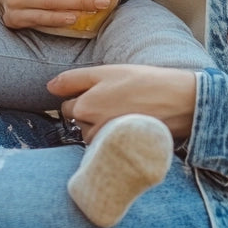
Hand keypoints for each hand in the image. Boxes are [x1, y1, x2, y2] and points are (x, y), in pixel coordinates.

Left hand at [48, 64, 197, 143]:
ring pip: (92, 137)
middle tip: (117, 103)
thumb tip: (49, 87)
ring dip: (101, 129)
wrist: (178, 102)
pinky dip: (113, 142)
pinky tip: (128, 130)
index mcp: (85, 106)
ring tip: (125, 115)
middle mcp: (91, 129)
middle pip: (79, 124)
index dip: (82, 98)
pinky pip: (106, 150)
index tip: (101, 93)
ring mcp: (106, 145)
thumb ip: (75, 79)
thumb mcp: (108, 72)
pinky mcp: (119, 155)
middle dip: (90, 115)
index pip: (67, 107)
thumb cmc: (144, 82)